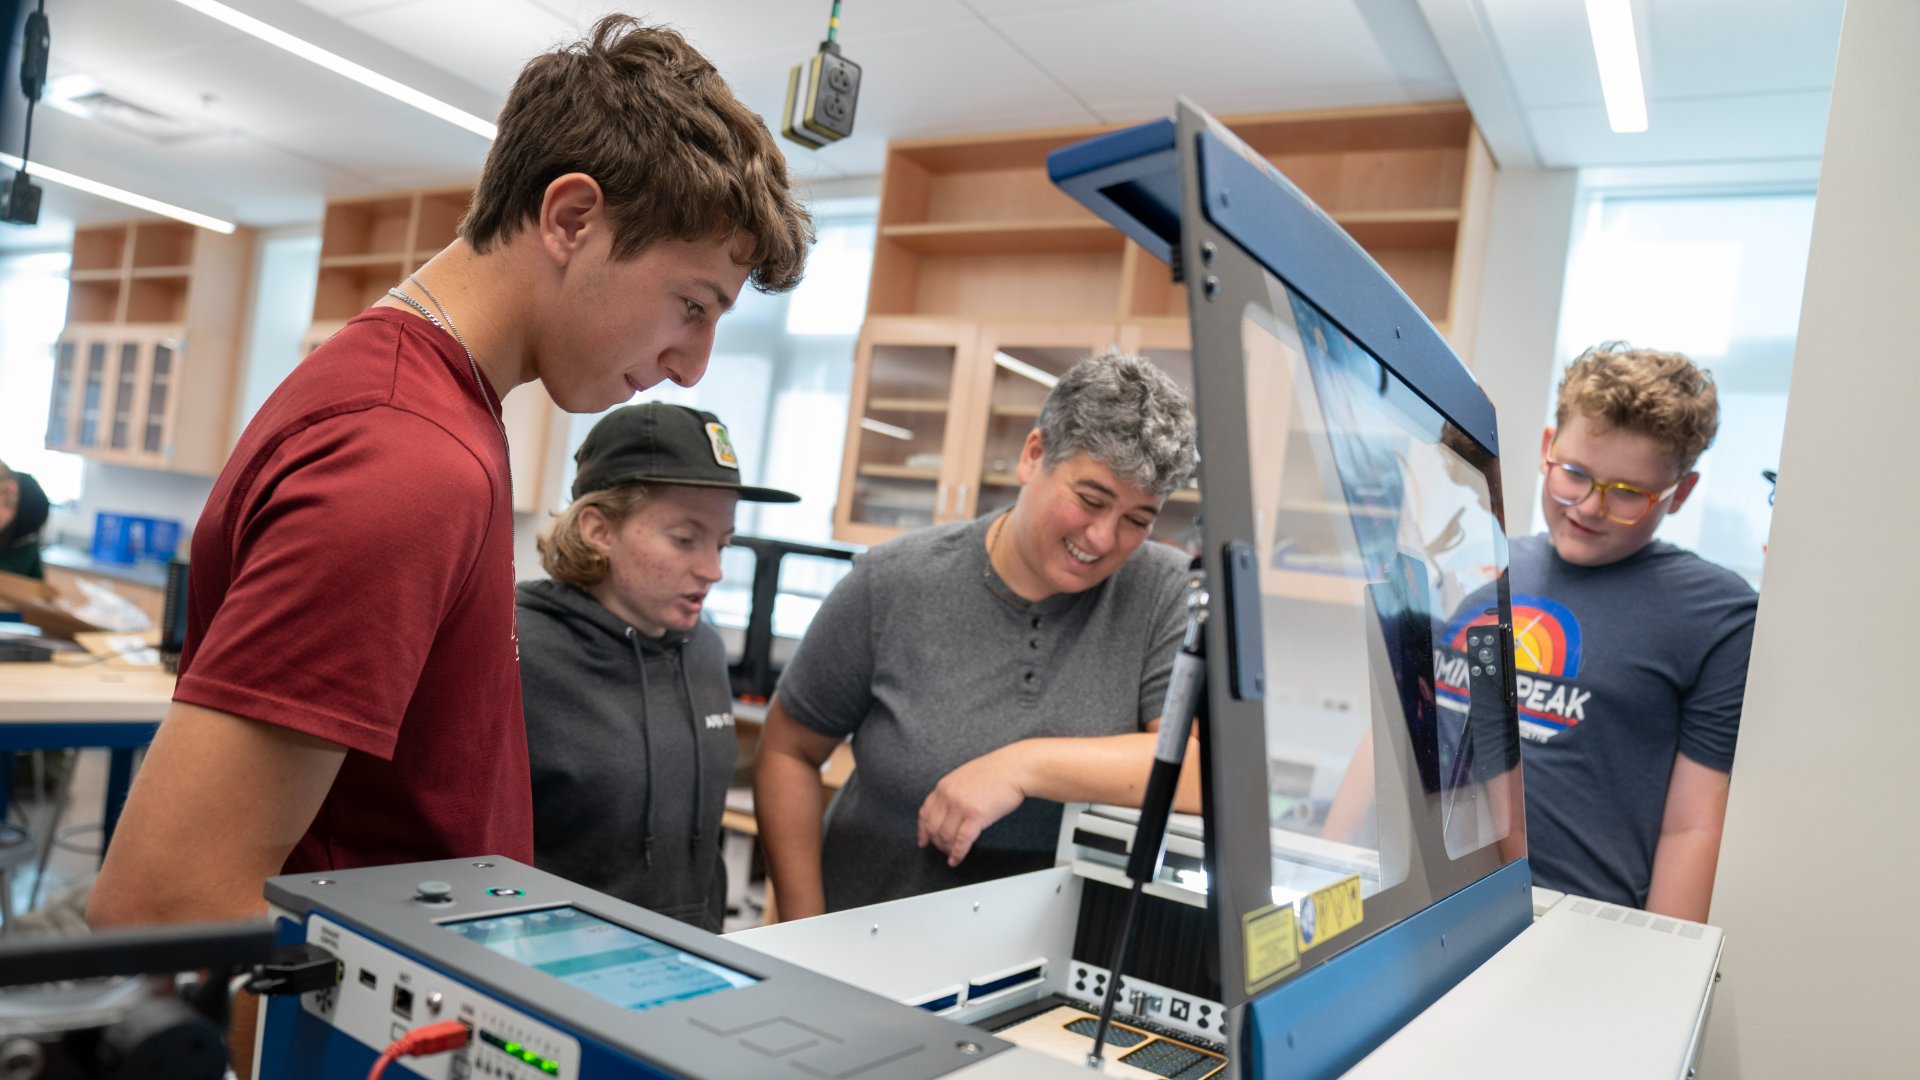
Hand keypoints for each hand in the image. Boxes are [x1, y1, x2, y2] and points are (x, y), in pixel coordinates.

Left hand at [917, 747, 1029, 867]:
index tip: (923, 840)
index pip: (925, 812)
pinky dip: (957, 854)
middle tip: (942, 850)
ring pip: (944, 836)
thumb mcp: (965, 776)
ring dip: (947, 849)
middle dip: (936, 842)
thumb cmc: (996, 771)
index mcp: (944, 785)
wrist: (1015, 768)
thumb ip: (953, 791)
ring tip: (952, 855)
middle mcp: (948, 795)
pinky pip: (961, 841)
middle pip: (932, 827)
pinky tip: (956, 860)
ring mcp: (960, 805)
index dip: (922, 830)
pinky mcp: (975, 815)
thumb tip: (948, 810)